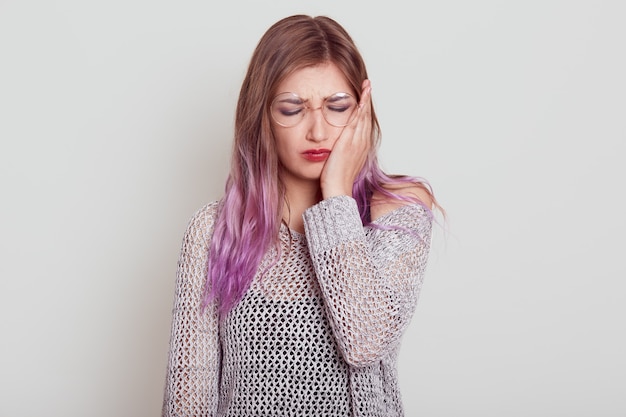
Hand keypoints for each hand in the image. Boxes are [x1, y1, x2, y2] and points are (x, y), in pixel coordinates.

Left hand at [320, 79, 372, 198]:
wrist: (337, 191)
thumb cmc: (336, 181)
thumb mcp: (340, 163)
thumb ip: (340, 153)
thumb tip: (336, 149)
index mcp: (360, 148)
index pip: (363, 124)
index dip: (365, 110)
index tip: (364, 98)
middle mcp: (361, 143)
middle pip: (365, 117)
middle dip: (367, 100)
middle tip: (368, 85)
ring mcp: (356, 142)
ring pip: (362, 116)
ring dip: (365, 100)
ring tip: (366, 86)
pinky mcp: (348, 142)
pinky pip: (356, 121)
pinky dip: (359, 109)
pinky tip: (360, 98)